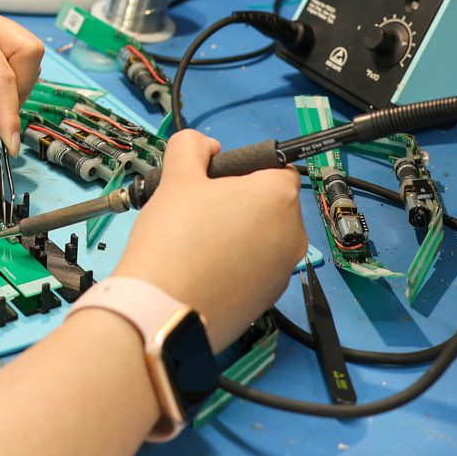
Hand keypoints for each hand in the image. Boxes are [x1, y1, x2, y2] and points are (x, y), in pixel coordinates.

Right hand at [115, 130, 305, 348]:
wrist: (162, 309)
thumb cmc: (174, 241)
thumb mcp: (176, 177)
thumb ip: (191, 147)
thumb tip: (204, 146)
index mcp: (279, 197)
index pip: (277, 168)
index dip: (245, 169)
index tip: (218, 180)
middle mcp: (293, 235)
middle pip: (272, 205)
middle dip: (241, 203)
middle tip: (200, 211)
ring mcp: (283, 271)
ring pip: (264, 239)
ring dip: (239, 234)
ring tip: (197, 242)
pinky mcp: (268, 300)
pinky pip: (256, 270)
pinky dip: (236, 265)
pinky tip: (202, 268)